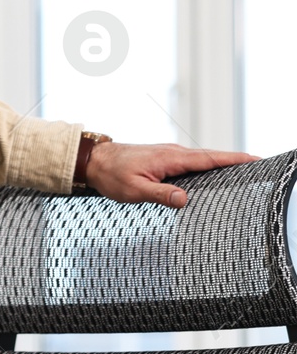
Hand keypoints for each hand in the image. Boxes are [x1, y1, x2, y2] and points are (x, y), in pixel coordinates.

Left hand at [85, 142, 256, 207]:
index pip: (210, 159)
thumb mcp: (133, 189)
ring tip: (244, 176)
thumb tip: (184, 200)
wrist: (93, 160)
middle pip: (212, 158)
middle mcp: (175, 153)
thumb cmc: (111, 174)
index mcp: (171, 158)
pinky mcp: (165, 160)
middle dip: (236, 162)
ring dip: (222, 165)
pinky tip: (213, 178)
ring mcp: (170, 155)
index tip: (257, 160)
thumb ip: (160, 194)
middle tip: (259, 169)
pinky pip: (192, 164)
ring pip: (203, 161)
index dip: (235, 160)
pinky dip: (207, 168)